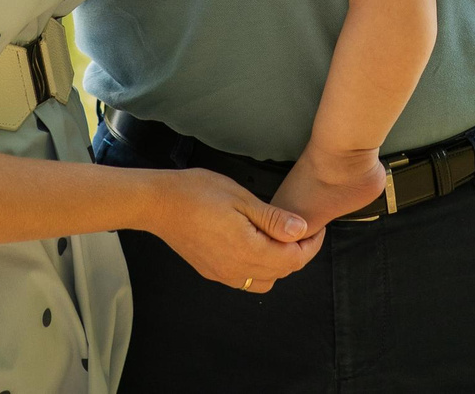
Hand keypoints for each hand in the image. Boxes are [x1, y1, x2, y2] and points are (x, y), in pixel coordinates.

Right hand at [147, 169, 322, 292]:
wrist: (159, 204)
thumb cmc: (198, 193)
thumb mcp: (242, 199)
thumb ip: (273, 219)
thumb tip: (301, 231)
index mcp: (248, 250)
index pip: (293, 260)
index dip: (310, 246)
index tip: (316, 230)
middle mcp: (236, 270)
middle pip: (281, 272)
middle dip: (297, 254)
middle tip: (301, 231)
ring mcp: (222, 275)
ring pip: (264, 281)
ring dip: (278, 264)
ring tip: (278, 238)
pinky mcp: (211, 272)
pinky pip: (244, 280)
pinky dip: (258, 268)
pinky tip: (255, 245)